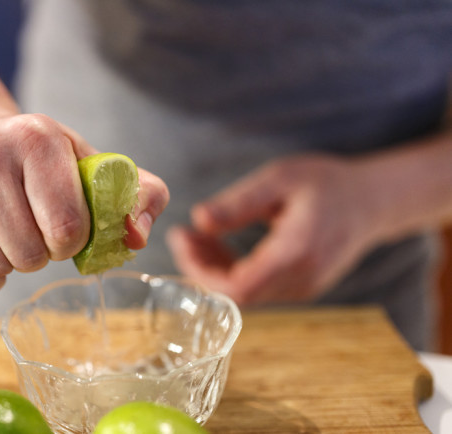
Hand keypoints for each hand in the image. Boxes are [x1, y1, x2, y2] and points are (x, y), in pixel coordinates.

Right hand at [0, 110, 168, 298]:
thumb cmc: (42, 163)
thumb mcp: (91, 165)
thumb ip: (138, 195)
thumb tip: (136, 237)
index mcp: (36, 138)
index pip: (67, 226)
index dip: (75, 241)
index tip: (67, 229)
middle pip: (29, 253)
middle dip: (42, 253)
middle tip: (36, 232)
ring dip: (13, 265)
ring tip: (12, 237)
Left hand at [167, 154, 378, 305]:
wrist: (371, 201)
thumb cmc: (327, 183)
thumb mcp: (280, 179)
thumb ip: (239, 202)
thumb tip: (199, 219)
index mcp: (296, 253)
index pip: (237, 286)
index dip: (201, 270)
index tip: (180, 239)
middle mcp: (301, 279)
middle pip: (236, 293)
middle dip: (201, 267)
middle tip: (183, 235)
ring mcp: (302, 288)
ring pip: (243, 293)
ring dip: (213, 268)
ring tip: (197, 235)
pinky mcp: (300, 287)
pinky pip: (256, 288)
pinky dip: (231, 270)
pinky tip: (219, 244)